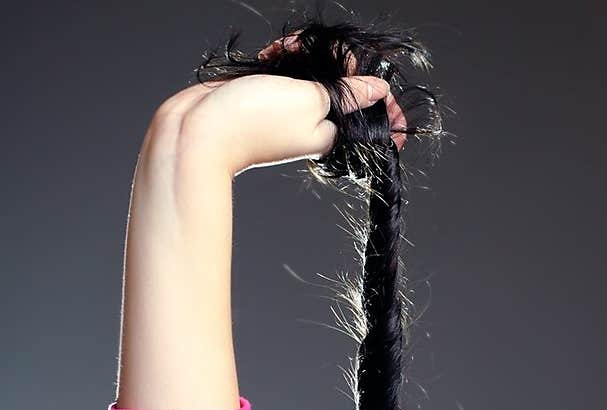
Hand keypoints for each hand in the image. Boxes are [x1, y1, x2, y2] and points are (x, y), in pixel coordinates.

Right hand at [258, 31, 408, 150]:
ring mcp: (293, 109)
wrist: (202, 129)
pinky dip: (284, 57)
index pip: (370, 117)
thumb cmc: (254, 121)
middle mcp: (316, 124)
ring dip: (303, 53)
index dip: (379, 97)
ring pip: (316, 72)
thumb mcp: (312, 100)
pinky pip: (291, 70)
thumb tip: (379, 91)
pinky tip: (269, 54)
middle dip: (334, 60)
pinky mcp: (272, 96)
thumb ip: (349, 94)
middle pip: (345, 85)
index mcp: (333, 135)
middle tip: (312, 53)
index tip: (374, 78)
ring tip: (281, 52)